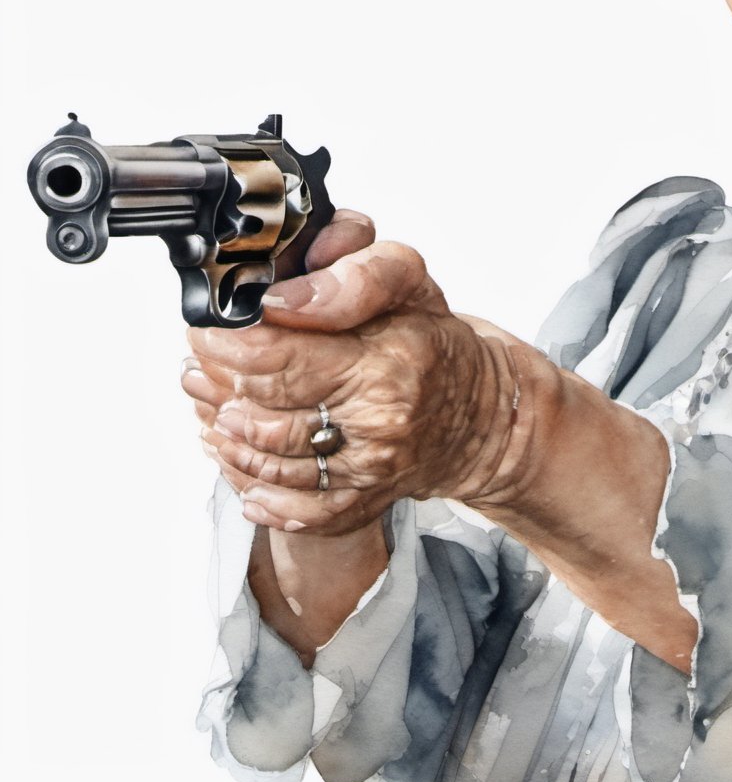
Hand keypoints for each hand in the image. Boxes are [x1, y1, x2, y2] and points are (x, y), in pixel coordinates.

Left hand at [181, 209, 521, 535]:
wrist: (479, 411)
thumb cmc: (433, 342)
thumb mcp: (409, 281)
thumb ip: (355, 273)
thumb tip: (284, 297)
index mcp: (388, 363)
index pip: (283, 359)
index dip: (231, 344)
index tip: (209, 329)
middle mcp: (379, 423)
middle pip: (265, 412)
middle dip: (221, 385)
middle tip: (202, 362)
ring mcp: (368, 470)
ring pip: (268, 462)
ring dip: (227, 433)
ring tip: (217, 403)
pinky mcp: (361, 502)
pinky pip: (291, 509)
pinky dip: (257, 488)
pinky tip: (243, 460)